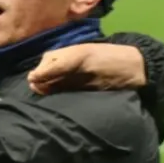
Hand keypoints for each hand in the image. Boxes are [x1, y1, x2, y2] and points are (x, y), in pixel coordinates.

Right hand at [29, 43, 146, 94]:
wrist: (132, 71)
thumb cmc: (105, 59)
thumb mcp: (79, 58)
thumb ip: (56, 68)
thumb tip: (30, 80)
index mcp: (60, 57)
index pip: (39, 69)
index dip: (36, 78)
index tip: (35, 87)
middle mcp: (60, 69)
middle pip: (40, 81)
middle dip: (37, 88)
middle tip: (39, 98)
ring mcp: (67, 82)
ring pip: (47, 90)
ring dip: (44, 96)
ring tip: (43, 104)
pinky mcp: (74, 94)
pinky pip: (58, 97)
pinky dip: (54, 101)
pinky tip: (51, 105)